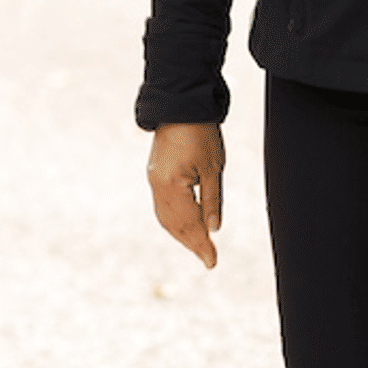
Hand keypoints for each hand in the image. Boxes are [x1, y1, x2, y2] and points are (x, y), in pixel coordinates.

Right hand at [147, 121, 225, 268]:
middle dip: (191, 243)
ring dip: (182, 234)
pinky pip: (163, 206)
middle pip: (173, 225)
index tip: (212, 262)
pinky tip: (185, 227)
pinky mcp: (155, 174)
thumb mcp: (213, 167)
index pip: (189, 224)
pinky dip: (175, 221)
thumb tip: (214, 229)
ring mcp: (154, 180)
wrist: (180, 105)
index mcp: (172, 185)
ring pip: (166, 218)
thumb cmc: (202, 133)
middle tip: (208, 259)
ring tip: (199, 247)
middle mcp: (158, 185)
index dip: (201, 245)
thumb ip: (212, 201)